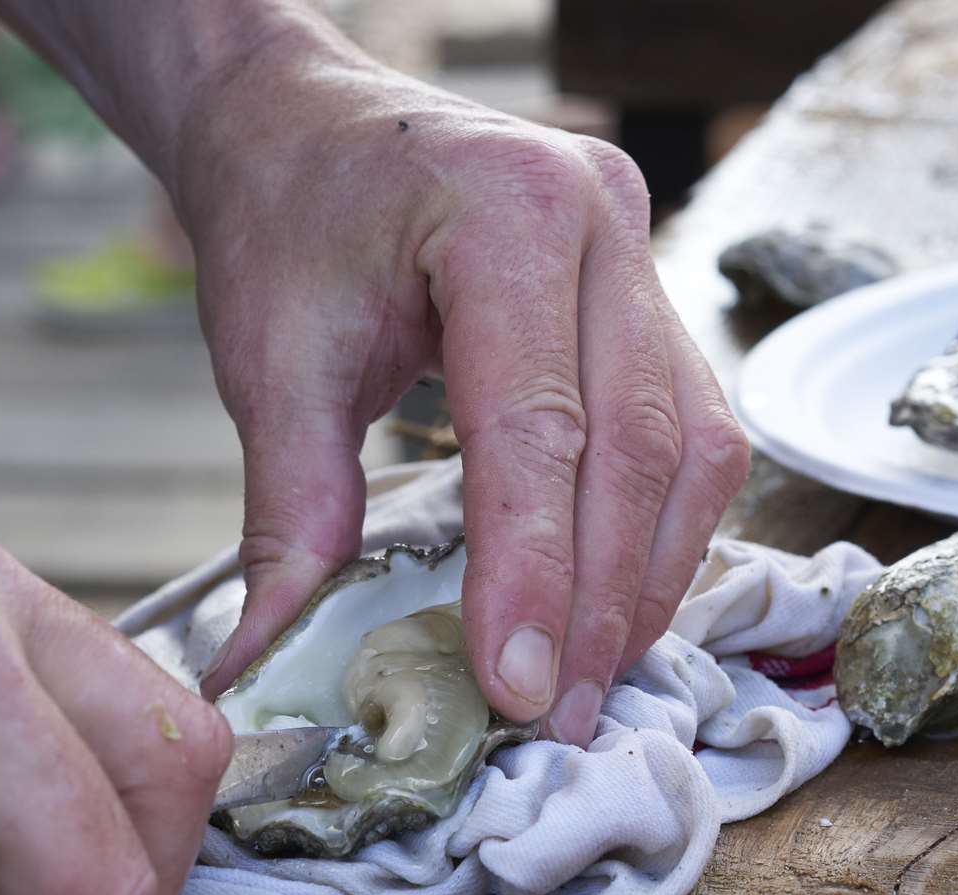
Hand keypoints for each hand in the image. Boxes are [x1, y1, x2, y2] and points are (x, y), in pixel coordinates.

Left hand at [181, 31, 748, 745]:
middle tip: (560, 711)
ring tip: (593, 671)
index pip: (541, 424)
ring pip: (691, 441)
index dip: (535, 568)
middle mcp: (605, 221)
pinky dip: (655, 520)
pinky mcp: (641, 288)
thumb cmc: (283, 217)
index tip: (513, 686)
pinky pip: (685, 421)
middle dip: (605, 596)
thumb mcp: (270, 358)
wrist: (303, 120)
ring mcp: (638, 249)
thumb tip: (266, 655)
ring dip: (649, 570)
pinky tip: (616, 590)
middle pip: (642, 443)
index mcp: (509, 214)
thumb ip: (290, 510)